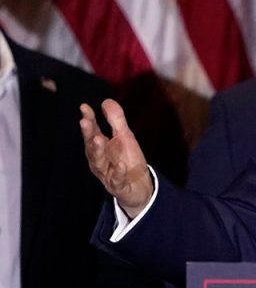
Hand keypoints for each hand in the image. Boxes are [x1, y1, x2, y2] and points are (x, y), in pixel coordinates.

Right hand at [81, 99, 152, 217]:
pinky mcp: (118, 186)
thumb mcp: (124, 137)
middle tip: (85, 121)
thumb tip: (106, 101)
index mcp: (100, 147)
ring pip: (99, 163)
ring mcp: (107, 174)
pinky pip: (117, 180)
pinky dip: (118, 174)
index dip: (89, 120)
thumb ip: (116, 121)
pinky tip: (121, 166)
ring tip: (99, 139)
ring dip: (98, 151)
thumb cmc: (127, 159)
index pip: (92, 132)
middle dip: (88, 134)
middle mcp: (99, 160)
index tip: (84, 107)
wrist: (139, 186)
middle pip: (91, 146)